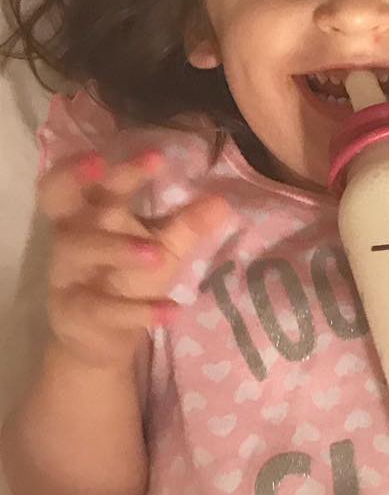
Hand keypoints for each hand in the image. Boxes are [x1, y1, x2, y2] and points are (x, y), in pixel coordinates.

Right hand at [37, 147, 233, 371]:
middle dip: (74, 178)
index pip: (96, 180)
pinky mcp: (74, 311)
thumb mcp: (162, 249)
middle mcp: (71, 236)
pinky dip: (137, 310)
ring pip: (78, 250)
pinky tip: (171, 311)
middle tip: (101, 163)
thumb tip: (223, 201)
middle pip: (59, 199)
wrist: (100, 339)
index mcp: (92, 214)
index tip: (155, 155)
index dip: (116, 165)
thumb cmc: (129, 279)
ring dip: (117, 248)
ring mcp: (67, 273)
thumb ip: (187, 225)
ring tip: (157, 255)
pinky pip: (100, 308)